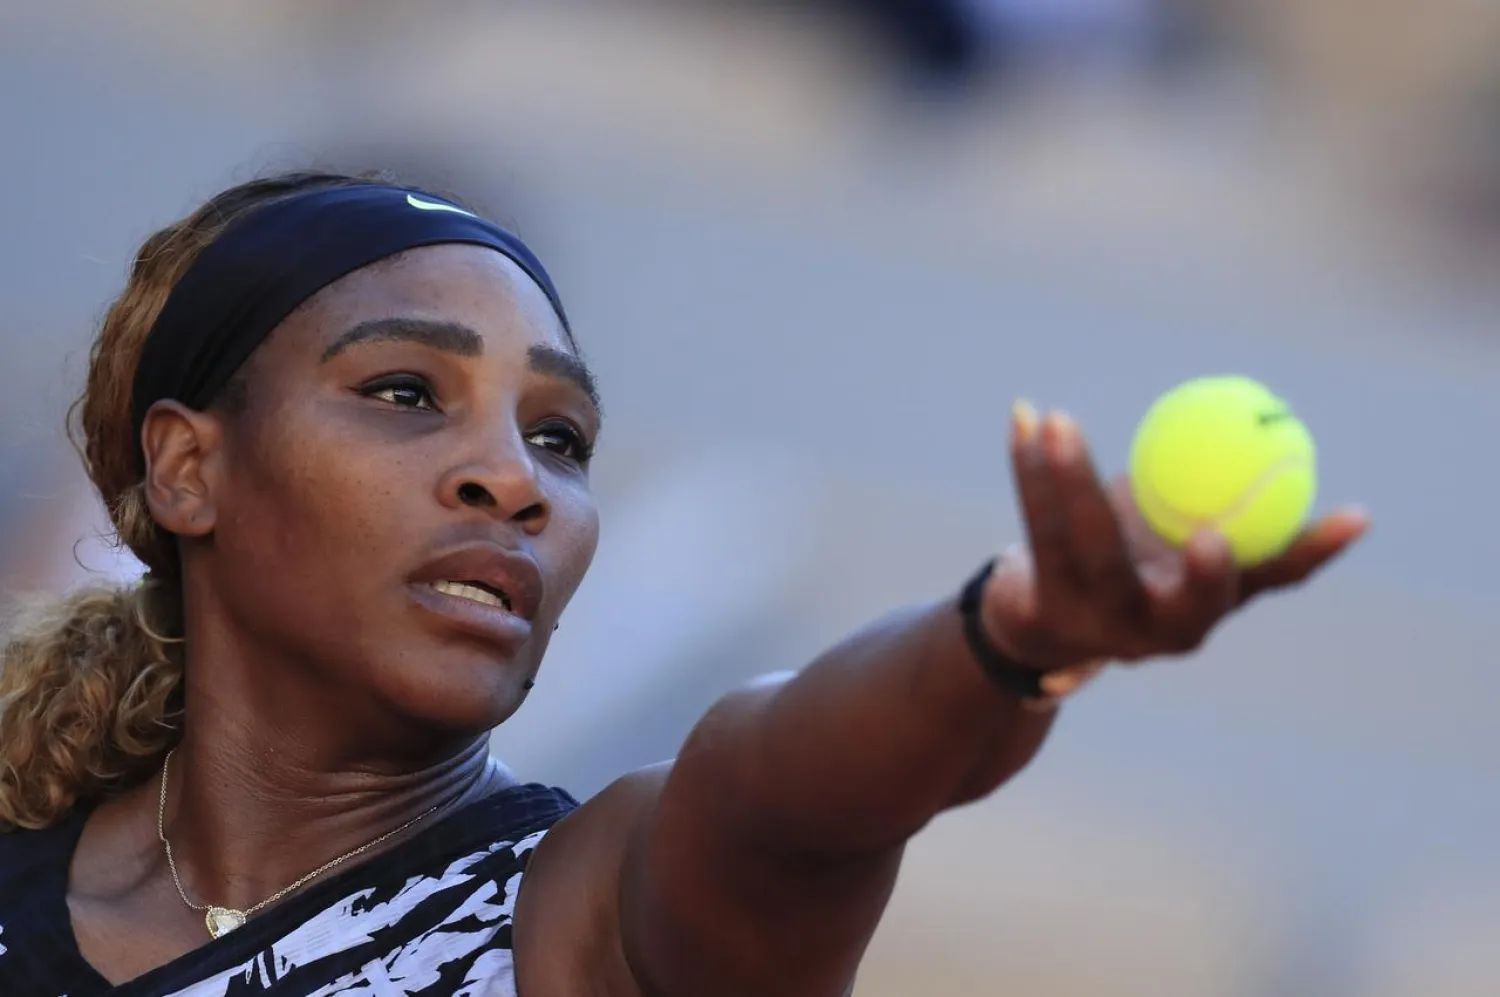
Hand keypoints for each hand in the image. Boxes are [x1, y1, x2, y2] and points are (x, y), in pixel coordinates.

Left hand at [980, 401, 1368, 682]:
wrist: (1036, 623)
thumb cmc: (1127, 563)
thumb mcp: (1177, 535)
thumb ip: (1216, 496)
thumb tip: (1271, 418)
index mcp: (1209, 604)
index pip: (1275, 578)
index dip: (1315, 550)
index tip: (1354, 514)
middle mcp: (1159, 627)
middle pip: (1187, 602)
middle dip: (1207, 574)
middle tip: (1213, 532)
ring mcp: (1098, 623)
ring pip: (1088, 549)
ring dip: (1073, 477)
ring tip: (1060, 420)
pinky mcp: (1041, 608)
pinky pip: (1037, 526)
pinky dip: (1028, 466)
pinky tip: (1022, 417)